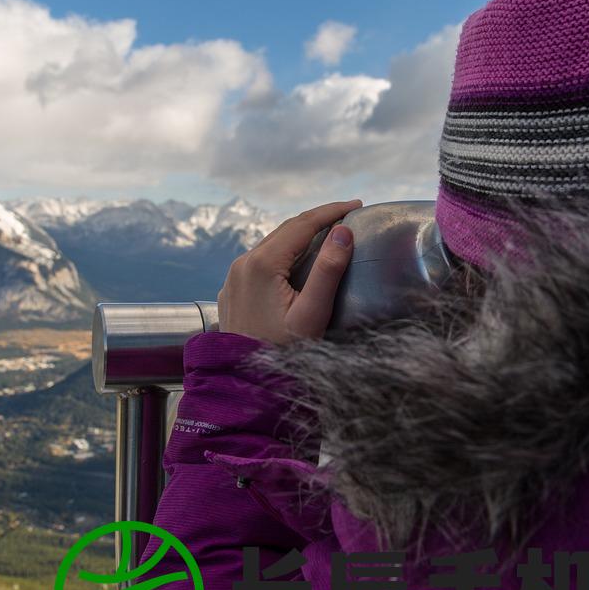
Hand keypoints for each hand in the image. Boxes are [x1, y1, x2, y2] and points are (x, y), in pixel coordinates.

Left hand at [217, 199, 361, 343]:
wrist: (244, 385)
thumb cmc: (282, 352)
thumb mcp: (311, 314)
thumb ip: (328, 272)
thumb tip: (344, 232)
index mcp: (262, 264)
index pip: (302, 224)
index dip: (331, 211)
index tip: (356, 204)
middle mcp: (243, 263)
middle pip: (285, 230)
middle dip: (317, 219)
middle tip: (347, 215)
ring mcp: (233, 277)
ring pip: (271, 244)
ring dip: (299, 235)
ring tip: (327, 233)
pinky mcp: (231, 290)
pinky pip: (259, 261)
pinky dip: (282, 252)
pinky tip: (297, 260)